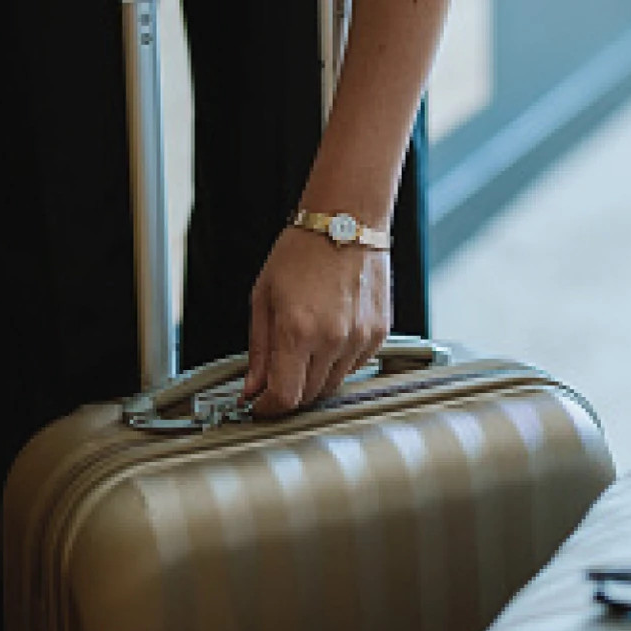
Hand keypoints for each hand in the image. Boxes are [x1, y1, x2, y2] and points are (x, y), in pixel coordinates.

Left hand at [244, 227, 391, 417]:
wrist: (345, 221)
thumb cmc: (302, 251)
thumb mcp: (264, 297)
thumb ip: (259, 350)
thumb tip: (252, 389)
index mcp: (298, 330)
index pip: (285, 397)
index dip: (269, 409)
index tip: (261, 406)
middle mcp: (332, 339)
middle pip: (310, 395)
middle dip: (289, 392)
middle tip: (277, 377)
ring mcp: (360, 338)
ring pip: (334, 384)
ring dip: (314, 378)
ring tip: (304, 347)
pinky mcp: (378, 334)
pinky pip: (355, 366)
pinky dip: (338, 362)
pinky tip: (329, 336)